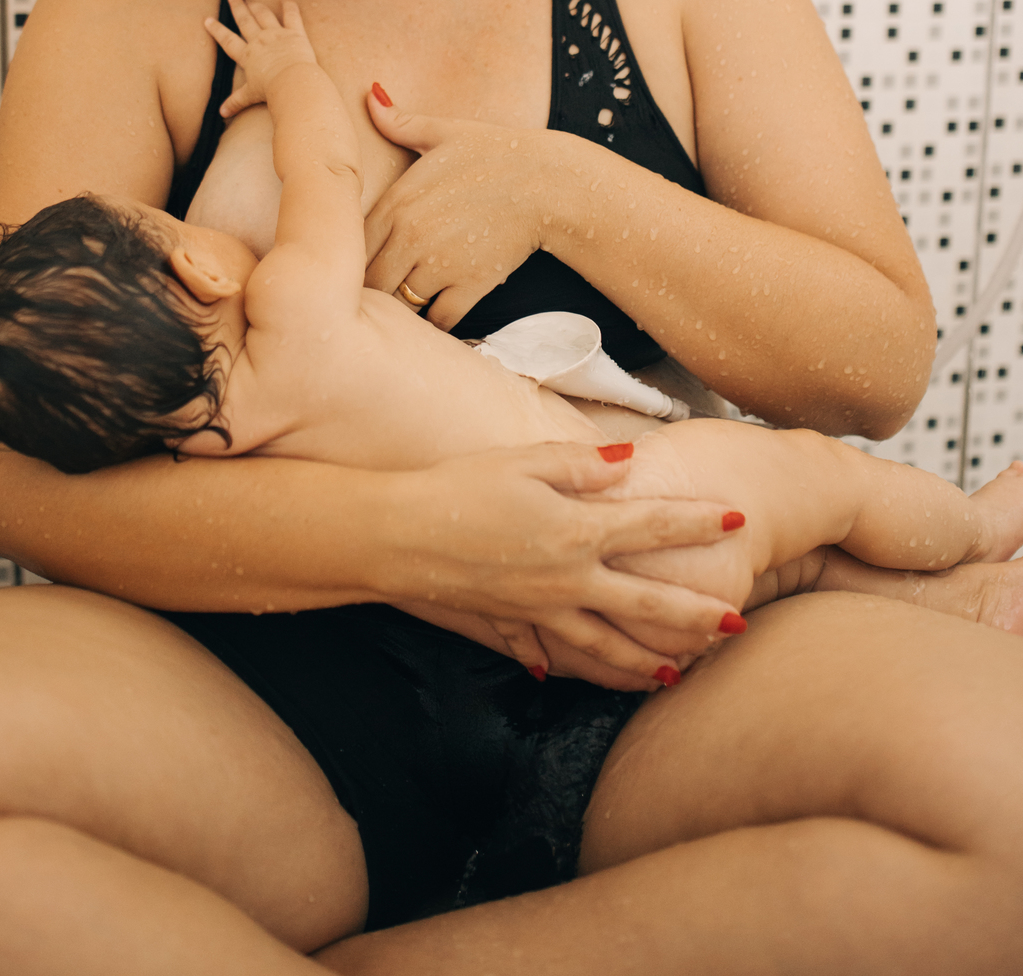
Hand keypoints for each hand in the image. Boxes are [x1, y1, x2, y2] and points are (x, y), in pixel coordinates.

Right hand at [207, 0, 318, 120]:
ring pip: (264, 15)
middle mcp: (259, 41)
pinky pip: (292, 16)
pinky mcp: (295, 33)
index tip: (208, 20)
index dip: (216, 30)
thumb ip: (236, 102)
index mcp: (247, 55)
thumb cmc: (271, 90)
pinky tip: (287, 1)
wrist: (292, 82)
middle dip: (238, 7)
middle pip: (245, 20)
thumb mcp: (250, 96)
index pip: (228, 40)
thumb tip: (222, 114)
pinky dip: (290, 7)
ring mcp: (277, 34)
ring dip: (257, 5)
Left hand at [363, 90, 553, 329]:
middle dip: (369, 289)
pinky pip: (438, 321)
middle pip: (367, 281)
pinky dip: (435, 323)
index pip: (348, 244)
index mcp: (396, 201)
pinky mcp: (471, 286)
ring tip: (404, 305)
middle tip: (377, 292)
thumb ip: (401, 121)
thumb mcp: (445, 130)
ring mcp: (440, 264)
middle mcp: (410, 236)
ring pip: (398, 305)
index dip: (347, 257)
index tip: (356, 263)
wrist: (550, 182)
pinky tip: (438, 311)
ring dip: (400, 308)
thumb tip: (370, 94)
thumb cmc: (497, 152)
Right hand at [382, 441, 743, 689]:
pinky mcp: (513, 624)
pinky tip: (588, 677)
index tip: (737, 519)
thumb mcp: (523, 461)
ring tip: (682, 671)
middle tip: (739, 624)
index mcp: (577, 530)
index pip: (653, 524)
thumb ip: (581, 464)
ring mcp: (542, 610)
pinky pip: (556, 654)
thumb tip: (630, 460)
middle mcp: (569, 579)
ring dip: (649, 661)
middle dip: (697, 615)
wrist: (398, 538)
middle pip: (648, 603)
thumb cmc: (460, 488)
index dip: (699, 521)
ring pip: (609, 646)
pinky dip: (578, 670)